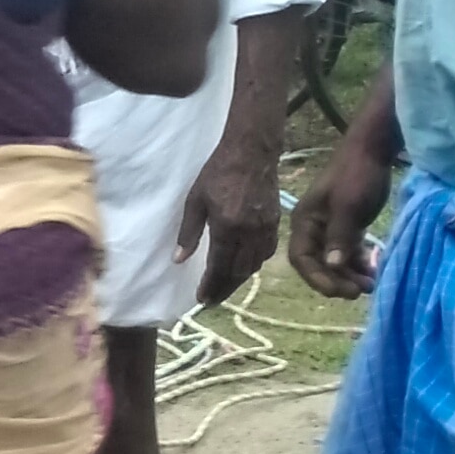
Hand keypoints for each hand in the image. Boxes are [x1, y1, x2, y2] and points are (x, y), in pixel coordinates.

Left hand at [175, 134, 283, 307]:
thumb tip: (179, 259)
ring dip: (238, 280)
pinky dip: (255, 265)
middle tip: (211, 300)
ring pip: (254, 265)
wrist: (251, 153)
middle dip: (224, 289)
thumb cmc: (217, 173)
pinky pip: (266, 252)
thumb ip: (188, 233)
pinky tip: (244, 268)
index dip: (211, 286)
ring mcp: (265, 229)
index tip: (202, 300)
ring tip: (224, 287)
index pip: (219, 267)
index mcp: (227, 227)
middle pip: (238, 272)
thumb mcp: (195, 201)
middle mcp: (249, 233)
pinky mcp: (276, 223)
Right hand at [285, 144, 392, 300]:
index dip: (317, 278)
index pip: (301, 258)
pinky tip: (374, 269)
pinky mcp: (348, 225)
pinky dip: (359, 263)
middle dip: (337, 280)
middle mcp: (314, 227)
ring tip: (372, 284)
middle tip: (361, 291)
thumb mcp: (348, 206)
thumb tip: (330, 266)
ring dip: (351, 275)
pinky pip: (349, 252)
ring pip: (335, 260)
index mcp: (305, 222)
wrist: (373, 150)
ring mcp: (331, 227)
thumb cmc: (357, 175)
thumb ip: (338, 236)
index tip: (340, 291)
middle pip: (318, 263)